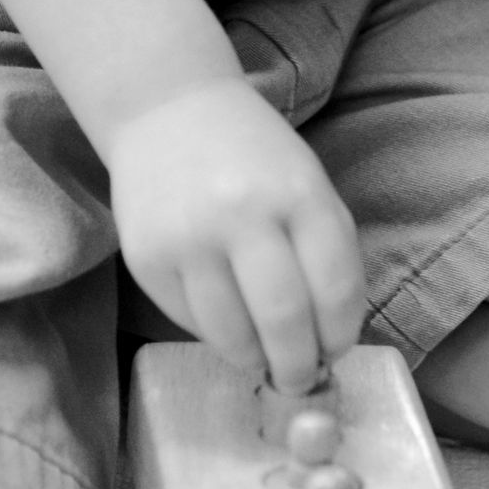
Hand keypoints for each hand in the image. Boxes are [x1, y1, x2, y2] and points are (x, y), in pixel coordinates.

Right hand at [108, 78, 366, 389]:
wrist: (167, 110)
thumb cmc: (252, 155)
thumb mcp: (306, 182)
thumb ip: (326, 252)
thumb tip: (330, 341)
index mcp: (298, 192)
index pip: (335, 289)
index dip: (341, 335)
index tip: (336, 350)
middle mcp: (242, 213)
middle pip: (285, 321)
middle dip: (299, 367)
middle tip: (300, 378)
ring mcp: (189, 237)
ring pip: (233, 336)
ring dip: (256, 361)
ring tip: (263, 358)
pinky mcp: (146, 259)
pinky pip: (189, 323)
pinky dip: (215, 336)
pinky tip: (226, 321)